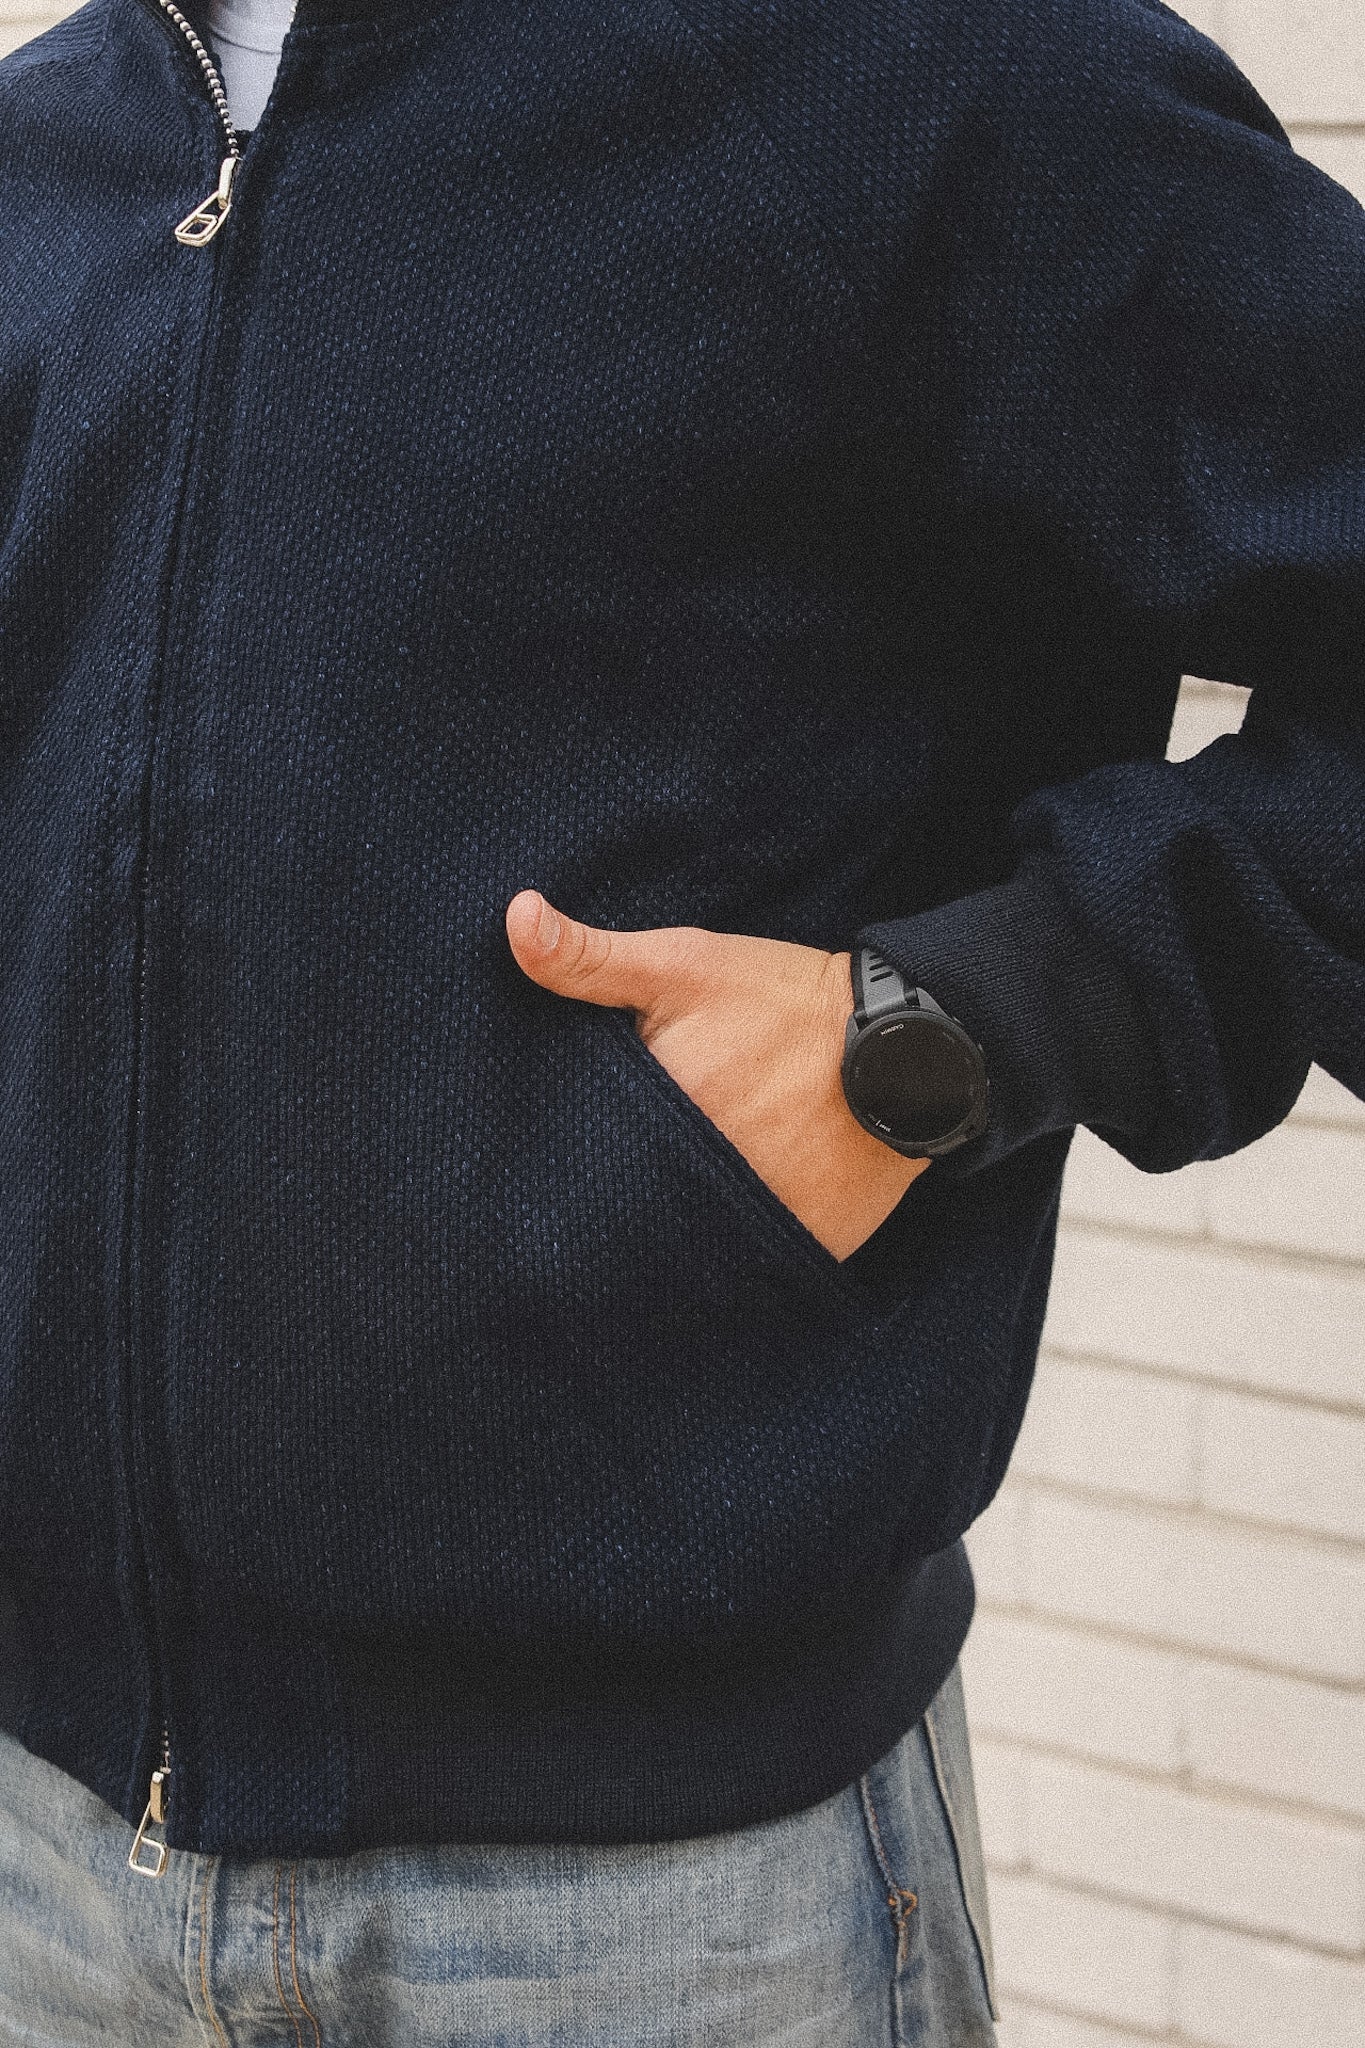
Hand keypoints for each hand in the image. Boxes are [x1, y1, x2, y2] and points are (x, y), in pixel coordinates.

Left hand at [505, 890, 929, 1259]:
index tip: (563, 1155)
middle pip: (634, 1209)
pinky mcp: (808, 1246)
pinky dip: (734, 1252)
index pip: (584, 1161)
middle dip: (620, 1197)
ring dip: (673, 1229)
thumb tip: (514, 918)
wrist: (913, 1042)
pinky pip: (752, 1263)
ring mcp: (759, 1223)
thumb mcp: (685, 966)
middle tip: (618, 1184)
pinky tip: (720, 1231)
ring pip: (689, 1243)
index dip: (570, 1158)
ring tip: (666, 1207)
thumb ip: (590, 958)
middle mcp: (704, 1184)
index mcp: (660, 1118)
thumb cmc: (786, 1002)